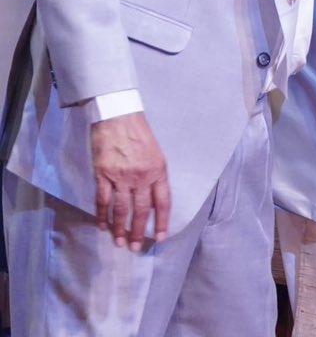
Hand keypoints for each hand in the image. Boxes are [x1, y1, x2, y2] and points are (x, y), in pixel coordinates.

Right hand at [90, 112, 169, 250]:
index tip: (161, 237)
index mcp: (158, 170)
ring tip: (120, 244)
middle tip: (136, 249)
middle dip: (139, 232)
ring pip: (121, 210)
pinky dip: (102, 215)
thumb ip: (154, 174)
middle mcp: (141, 176)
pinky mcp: (103, 175)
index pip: (163, 202)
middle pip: (141, 211)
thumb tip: (152, 197)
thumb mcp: (156, 152)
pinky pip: (102, 201)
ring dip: (120, 229)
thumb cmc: (139, 133)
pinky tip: (102, 227)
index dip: (163, 221)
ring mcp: (121, 177)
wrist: (118, 116)